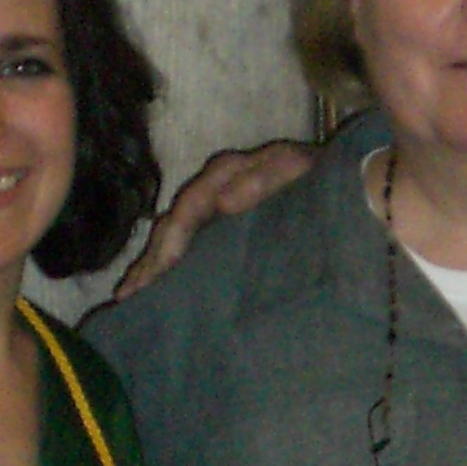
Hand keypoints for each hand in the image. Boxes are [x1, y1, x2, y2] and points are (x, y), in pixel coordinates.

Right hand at [114, 140, 315, 291]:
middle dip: (150, 260)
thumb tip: (223, 203)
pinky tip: (144, 288)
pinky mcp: (218, 226)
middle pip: (171, 225)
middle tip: (129, 293)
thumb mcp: (297, 169)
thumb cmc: (318, 175)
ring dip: (149, 266)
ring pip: (170, 237)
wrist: (340, 180)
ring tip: (126, 296)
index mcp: (227, 174)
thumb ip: (263, 180)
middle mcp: (210, 190)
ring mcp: (212, 208)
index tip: (160, 270)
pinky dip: (162, 266)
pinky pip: (183, 245)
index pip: (189, 207)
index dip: (173, 238)